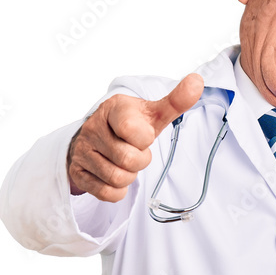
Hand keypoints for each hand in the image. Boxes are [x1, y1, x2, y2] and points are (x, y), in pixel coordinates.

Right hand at [67, 73, 204, 201]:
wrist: (97, 136)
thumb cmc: (129, 125)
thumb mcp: (152, 113)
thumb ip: (175, 100)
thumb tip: (197, 81)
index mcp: (113, 109)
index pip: (133, 130)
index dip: (144, 139)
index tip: (141, 134)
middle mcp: (93, 128)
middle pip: (128, 160)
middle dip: (140, 161)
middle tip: (136, 152)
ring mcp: (82, 151)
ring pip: (118, 178)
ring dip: (129, 176)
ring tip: (125, 163)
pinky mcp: (78, 173)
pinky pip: (106, 193)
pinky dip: (117, 190)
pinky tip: (115, 175)